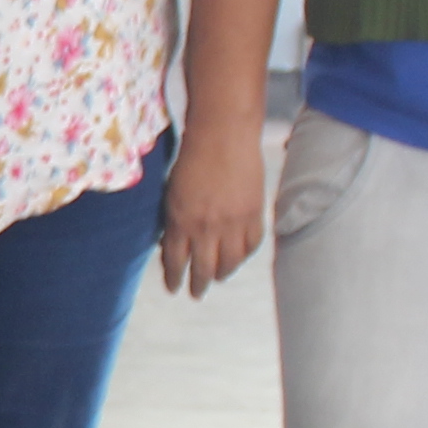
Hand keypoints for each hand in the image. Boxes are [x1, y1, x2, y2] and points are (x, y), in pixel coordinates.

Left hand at [159, 121, 263, 297]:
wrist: (223, 134)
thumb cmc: (191, 158)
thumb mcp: (172, 192)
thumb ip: (174, 220)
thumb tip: (172, 245)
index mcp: (180, 221)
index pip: (176, 261)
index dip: (174, 278)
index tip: (175, 288)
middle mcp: (206, 227)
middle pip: (202, 269)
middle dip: (197, 285)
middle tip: (196, 293)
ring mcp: (232, 223)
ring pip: (229, 263)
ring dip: (222, 274)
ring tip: (217, 277)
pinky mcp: (254, 214)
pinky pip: (251, 246)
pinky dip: (244, 254)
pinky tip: (238, 256)